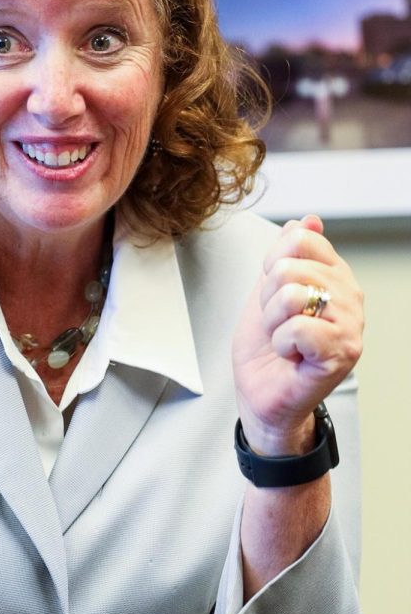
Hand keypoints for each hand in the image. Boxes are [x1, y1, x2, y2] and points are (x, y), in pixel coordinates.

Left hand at [232, 215, 363, 454]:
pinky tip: (293, 356)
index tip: (274, 294)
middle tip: (278, 324)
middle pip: (289, 267)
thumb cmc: (266, 347)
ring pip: (293, 295)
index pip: (299, 238)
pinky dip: (282, 344)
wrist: (261, 392)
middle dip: (268, 299)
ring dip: (273, 323)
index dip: (271, 265)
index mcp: (334, 275)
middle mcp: (349, 296)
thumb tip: (309, 221)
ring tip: (285, 340)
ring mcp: (350, 325)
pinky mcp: (343, 353)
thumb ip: (286, 254)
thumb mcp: (267, 290)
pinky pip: (298, 328)